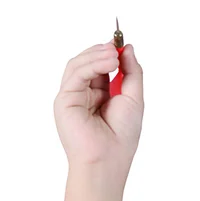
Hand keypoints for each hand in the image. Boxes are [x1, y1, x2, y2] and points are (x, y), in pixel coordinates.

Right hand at [53, 40, 143, 187]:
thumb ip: (132, 73)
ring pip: (79, 64)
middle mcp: (86, 95)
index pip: (102, 67)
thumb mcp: (134, 98)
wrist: (108, 158)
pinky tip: (108, 62)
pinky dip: (91, 64)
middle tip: (116, 46)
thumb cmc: (122, 136)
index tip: (121, 42)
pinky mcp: (64, 99)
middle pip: (88, 62)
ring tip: (113, 55)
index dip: (110, 53)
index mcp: (102, 96)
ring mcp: (73, 96)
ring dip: (97, 55)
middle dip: (103, 51)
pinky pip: (75, 73)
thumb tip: (127, 48)